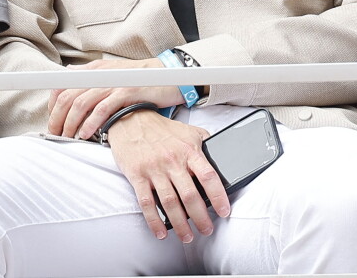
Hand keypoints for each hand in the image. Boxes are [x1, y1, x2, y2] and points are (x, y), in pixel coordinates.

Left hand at [47, 57, 184, 137]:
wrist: (169, 74)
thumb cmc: (140, 77)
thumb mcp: (112, 71)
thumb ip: (90, 73)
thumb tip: (69, 72)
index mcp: (95, 69)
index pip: (63, 85)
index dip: (53, 105)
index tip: (53, 121)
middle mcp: (101, 74)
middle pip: (68, 95)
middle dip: (57, 118)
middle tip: (56, 135)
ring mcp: (113, 82)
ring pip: (81, 103)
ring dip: (70, 123)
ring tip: (68, 137)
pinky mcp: (126, 92)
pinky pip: (102, 109)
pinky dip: (91, 123)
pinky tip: (86, 134)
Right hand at [108, 109, 229, 241]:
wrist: (132, 120)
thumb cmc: (162, 130)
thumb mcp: (188, 131)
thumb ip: (204, 144)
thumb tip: (221, 159)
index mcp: (188, 150)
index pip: (208, 175)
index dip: (218, 195)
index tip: (224, 211)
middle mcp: (172, 160)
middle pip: (190, 195)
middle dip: (200, 217)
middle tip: (207, 230)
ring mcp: (154, 169)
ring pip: (170, 203)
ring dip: (180, 224)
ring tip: (187, 236)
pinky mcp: (137, 175)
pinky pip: (147, 203)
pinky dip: (154, 221)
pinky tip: (161, 232)